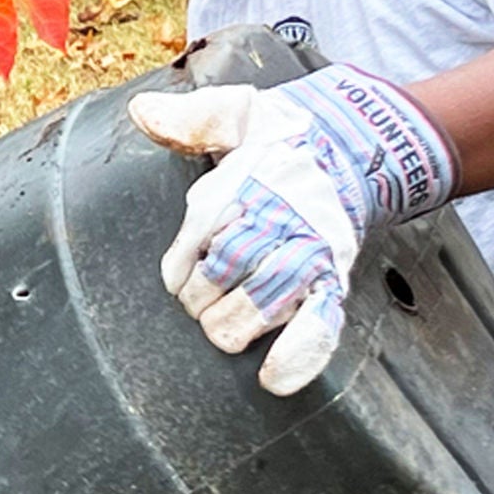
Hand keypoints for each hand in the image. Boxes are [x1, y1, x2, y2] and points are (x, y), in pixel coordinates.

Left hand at [127, 62, 457, 395]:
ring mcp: (310, 256)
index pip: (201, 231)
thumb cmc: (279, 140)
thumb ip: (191, 118)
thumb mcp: (236, 114)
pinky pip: (319, 326)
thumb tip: (141, 113)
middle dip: (199, 295)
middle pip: (224, 273)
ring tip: (220, 322)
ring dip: (230, 324)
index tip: (178, 272)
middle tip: (198, 295)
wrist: (351, 148)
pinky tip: (273, 380)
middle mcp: (282, 222)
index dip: (183, 260)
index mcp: (251, 185)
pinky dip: (297, 356)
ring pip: (257, 307)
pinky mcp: (331, 283)